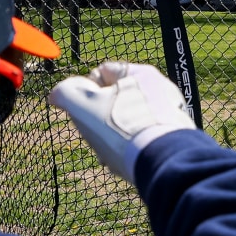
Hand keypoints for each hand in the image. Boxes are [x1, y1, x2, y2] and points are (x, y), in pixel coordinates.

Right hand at [47, 61, 195, 180]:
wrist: (163, 162)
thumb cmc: (120, 129)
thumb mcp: (81, 106)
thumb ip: (65, 93)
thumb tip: (58, 94)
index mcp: (139, 72)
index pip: (101, 72)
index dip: (85, 92)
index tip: (84, 111)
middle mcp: (160, 88)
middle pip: (115, 100)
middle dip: (100, 119)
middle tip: (98, 136)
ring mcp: (171, 111)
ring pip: (128, 120)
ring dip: (114, 136)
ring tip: (112, 153)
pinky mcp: (177, 135)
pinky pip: (145, 136)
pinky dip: (133, 146)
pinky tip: (128, 160)